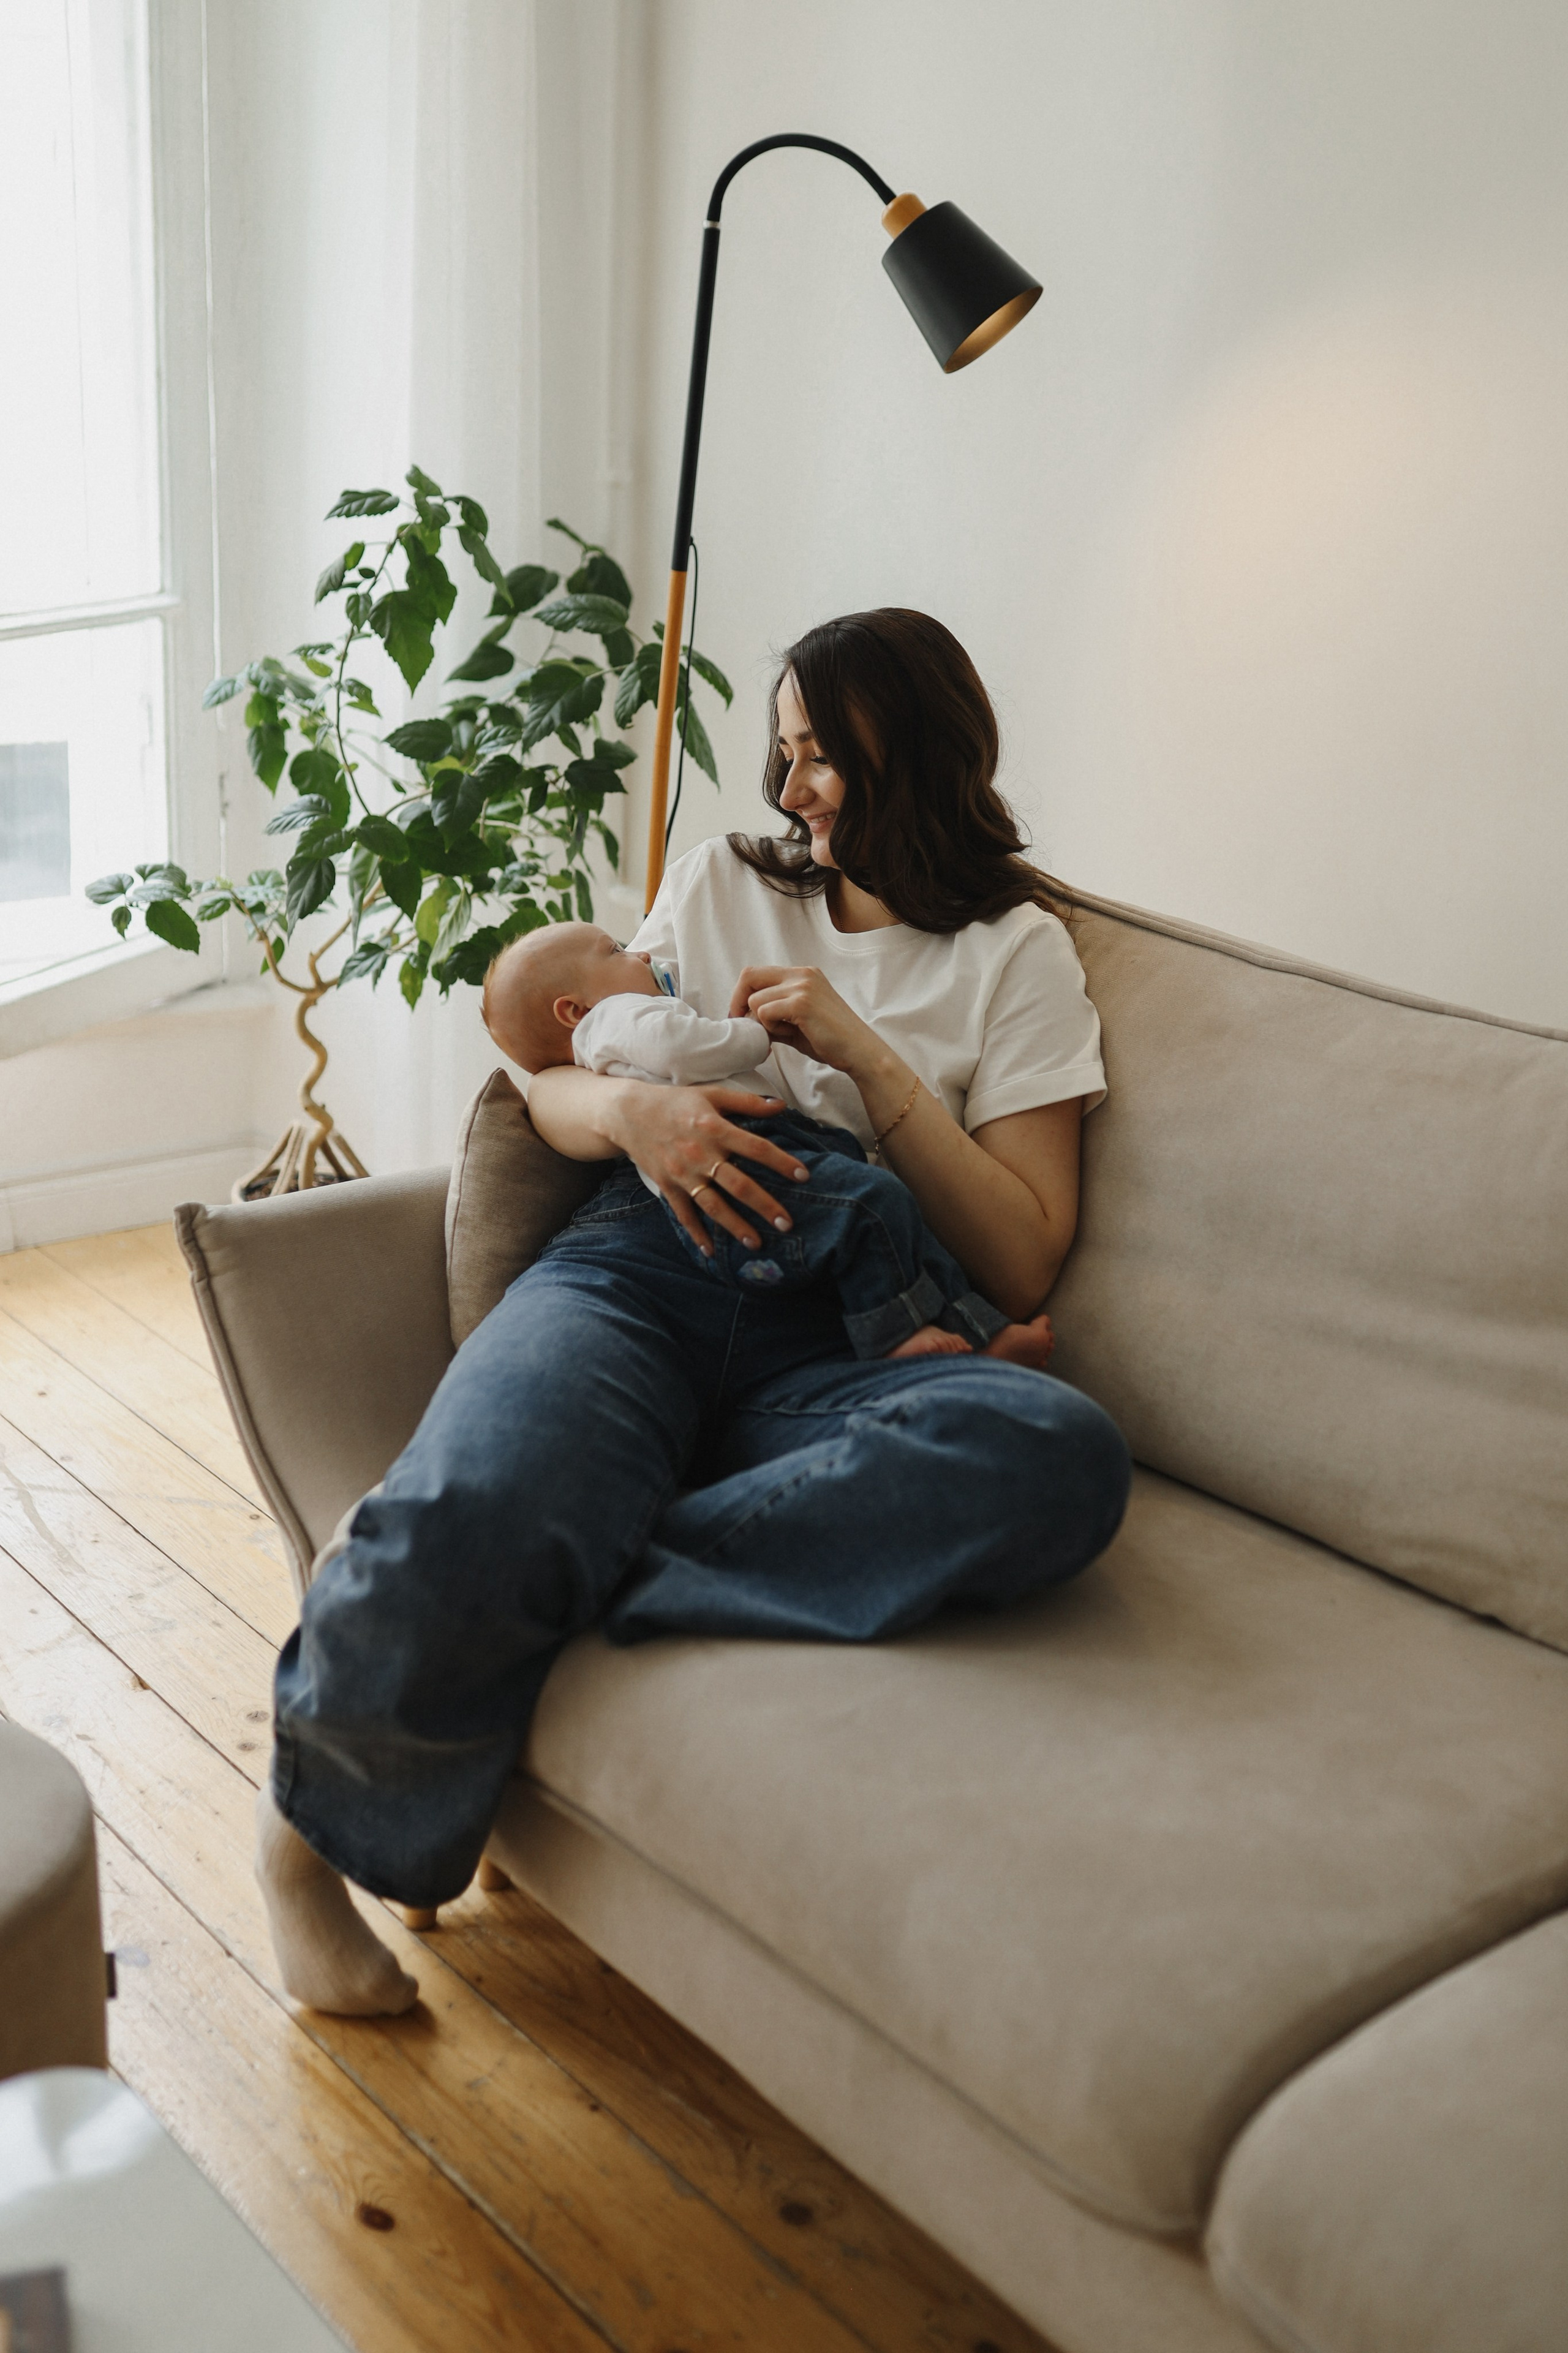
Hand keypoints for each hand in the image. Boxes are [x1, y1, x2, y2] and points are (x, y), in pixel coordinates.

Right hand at [611, 1082, 809, 1255]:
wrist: (628, 1113)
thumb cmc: (675, 1101)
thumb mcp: (712, 1094)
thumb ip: (747, 1103)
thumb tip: (782, 1106)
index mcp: (715, 1128)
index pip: (756, 1148)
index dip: (781, 1162)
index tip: (803, 1177)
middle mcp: (700, 1154)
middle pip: (738, 1184)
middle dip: (764, 1206)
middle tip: (786, 1224)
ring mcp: (682, 1173)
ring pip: (713, 1205)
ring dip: (735, 1226)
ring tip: (757, 1243)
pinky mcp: (667, 1186)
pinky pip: (684, 1214)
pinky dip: (696, 1233)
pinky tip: (710, 1251)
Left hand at [728, 965, 879, 1074]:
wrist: (859, 1051)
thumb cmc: (830, 1039)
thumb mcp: (797, 1021)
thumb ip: (773, 1013)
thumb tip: (744, 1018)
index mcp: (803, 974)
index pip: (757, 972)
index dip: (741, 993)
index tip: (740, 1015)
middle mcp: (802, 974)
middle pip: (749, 976)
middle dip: (738, 1002)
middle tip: (743, 1024)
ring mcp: (802, 986)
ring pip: (755, 1000)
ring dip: (762, 1021)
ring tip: (784, 1032)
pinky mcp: (802, 1003)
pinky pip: (765, 1013)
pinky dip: (771, 1028)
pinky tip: (790, 1034)